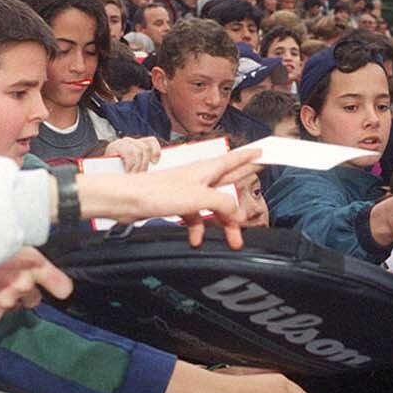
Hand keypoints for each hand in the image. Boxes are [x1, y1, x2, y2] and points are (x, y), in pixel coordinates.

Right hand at [0, 247, 71, 319]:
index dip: (59, 287)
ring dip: (4, 297)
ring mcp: (8, 299)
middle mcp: (24, 282)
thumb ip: (22, 253)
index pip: (60, 284)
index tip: (60, 290)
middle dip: (23, 291)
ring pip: (14, 305)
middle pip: (34, 298)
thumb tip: (30, 262)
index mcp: (32, 261)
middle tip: (3, 278)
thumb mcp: (7, 238)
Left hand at [78, 148, 260, 247]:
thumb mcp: (200, 198)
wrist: (129, 200)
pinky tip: (196, 239)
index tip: (263, 152)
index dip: (250, 156)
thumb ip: (223, 204)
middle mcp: (199, 178)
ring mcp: (188, 191)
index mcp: (207, 170)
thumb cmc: (158, 191)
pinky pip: (195, 217)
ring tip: (232, 240)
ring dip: (222, 224)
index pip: (235, 160)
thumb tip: (238, 213)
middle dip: (241, 199)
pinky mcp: (176, 204)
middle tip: (256, 204)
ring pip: (213, 207)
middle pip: (228, 187)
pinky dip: (198, 228)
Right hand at [104, 136, 160, 172]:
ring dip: (137, 166)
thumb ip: (143, 163)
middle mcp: (130, 141)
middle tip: (139, 174)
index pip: (151, 141)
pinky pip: (130, 153)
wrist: (99, 171)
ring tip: (133, 174)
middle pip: (145, 148)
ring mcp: (122, 142)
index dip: (156, 151)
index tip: (155, 162)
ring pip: (139, 151)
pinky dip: (131, 164)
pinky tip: (127, 170)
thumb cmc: (118, 171)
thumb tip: (155, 166)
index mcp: (137, 144)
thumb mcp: (134, 166)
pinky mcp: (115, 146)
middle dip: (144, 164)